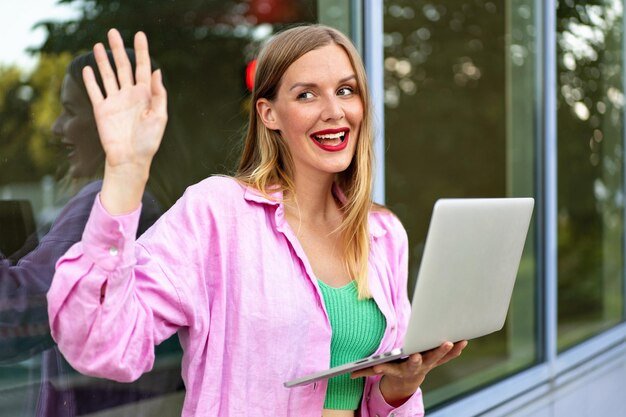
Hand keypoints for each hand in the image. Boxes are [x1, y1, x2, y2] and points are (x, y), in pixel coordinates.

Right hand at [84, 29, 166, 212]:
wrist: (130, 159)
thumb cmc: (149, 142)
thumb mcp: (159, 117)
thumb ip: (159, 94)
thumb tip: (157, 71)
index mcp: (145, 95)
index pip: (143, 68)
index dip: (141, 51)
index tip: (139, 35)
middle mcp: (129, 95)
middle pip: (123, 67)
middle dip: (118, 49)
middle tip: (113, 32)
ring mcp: (115, 101)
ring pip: (108, 75)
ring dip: (103, 60)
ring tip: (98, 45)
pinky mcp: (102, 110)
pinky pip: (95, 91)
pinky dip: (90, 80)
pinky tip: (88, 68)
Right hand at [351, 340, 467, 405]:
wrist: (408, 381)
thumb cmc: (393, 369)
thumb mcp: (380, 370)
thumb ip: (367, 371)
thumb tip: (349, 374)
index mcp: (400, 369)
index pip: (393, 369)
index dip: (386, 368)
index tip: (380, 367)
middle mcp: (416, 367)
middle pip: (419, 362)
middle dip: (420, 358)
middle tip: (419, 356)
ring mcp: (429, 364)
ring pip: (437, 358)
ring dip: (444, 351)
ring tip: (450, 341)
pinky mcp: (438, 360)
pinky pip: (448, 356)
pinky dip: (456, 349)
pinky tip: (463, 340)